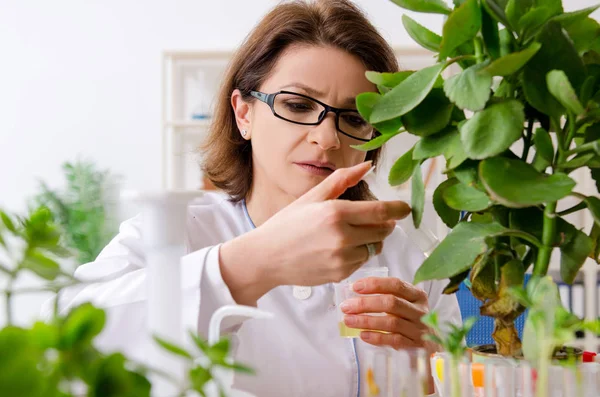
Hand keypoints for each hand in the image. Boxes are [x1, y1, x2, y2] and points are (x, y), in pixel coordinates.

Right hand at [219, 162, 410, 304]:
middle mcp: (341, 236)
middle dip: (385, 225)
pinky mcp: (340, 274)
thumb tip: (368, 166)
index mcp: (335, 212)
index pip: (381, 211)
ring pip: (373, 247)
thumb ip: (342, 180)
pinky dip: (357, 254)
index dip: (398, 210)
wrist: (266, 257)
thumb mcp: (313, 197)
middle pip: (383, 230)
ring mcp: (342, 258)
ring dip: (370, 240)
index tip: (406, 208)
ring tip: (350, 234)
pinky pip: (361, 262)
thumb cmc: (287, 224)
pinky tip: (338, 249)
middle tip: (376, 219)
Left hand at [340, 277, 438, 351]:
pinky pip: (394, 341)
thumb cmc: (411, 321)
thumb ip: (386, 297)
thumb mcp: (405, 305)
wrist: (433, 346)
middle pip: (391, 303)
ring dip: (366, 321)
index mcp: (417, 295)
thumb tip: (354, 295)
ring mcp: (419, 329)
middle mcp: (421, 311)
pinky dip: (377, 337)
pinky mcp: (416, 346)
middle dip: (365, 303)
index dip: (374, 284)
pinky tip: (362, 335)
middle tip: (346, 306)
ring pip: (391, 322)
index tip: (355, 287)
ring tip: (349, 320)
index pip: (396, 284)